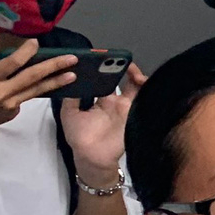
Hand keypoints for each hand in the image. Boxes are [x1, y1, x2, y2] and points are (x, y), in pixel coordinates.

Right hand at [0, 31, 73, 137]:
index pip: (12, 63)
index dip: (26, 51)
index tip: (36, 43)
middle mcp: (0, 94)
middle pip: (32, 77)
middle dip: (54, 66)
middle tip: (72, 59)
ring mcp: (8, 106)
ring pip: (36, 91)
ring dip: (56, 82)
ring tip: (73, 75)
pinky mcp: (12, 114)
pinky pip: (27, 97)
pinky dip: (37, 89)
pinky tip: (50, 83)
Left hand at [60, 61, 144, 183]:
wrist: (91, 156)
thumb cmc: (79, 136)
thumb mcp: (69, 113)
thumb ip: (71, 96)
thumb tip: (70, 77)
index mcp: (100, 100)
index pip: (105, 79)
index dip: (105, 68)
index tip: (100, 57)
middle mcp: (115, 101)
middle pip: (122, 79)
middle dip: (121, 66)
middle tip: (116, 57)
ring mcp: (126, 107)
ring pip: (136, 85)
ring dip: (135, 74)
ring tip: (129, 67)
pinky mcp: (133, 112)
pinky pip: (143, 97)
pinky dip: (145, 86)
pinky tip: (140, 79)